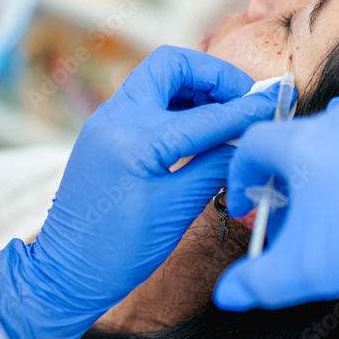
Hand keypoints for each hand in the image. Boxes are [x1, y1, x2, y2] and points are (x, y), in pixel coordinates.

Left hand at [0, 46, 279, 338]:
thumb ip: (214, 166)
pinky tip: (200, 127)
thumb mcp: (177, 210)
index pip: (205, 115)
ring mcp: (105, 122)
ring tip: (226, 113)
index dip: (245, 110)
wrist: (65, 273)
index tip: (273, 104)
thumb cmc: (119, 252)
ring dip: (195, 86)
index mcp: (135, 142)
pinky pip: (145, 99)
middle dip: (213, 75)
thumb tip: (247, 139)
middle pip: (172, 66)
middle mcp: (116, 119)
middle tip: (243, 98)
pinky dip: (176, 103)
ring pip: (157, 77)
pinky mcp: (104, 131)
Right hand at [214, 98, 338, 320]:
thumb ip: (258, 283)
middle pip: (293, 142)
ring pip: (335, 139)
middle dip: (282, 181)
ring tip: (334, 211)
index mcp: (302, 143)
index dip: (241, 174)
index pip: (251, 144)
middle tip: (290, 220)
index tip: (249, 202)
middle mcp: (338, 121)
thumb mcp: (307, 271)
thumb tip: (228, 294)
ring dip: (323, 170)